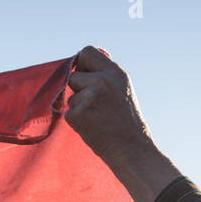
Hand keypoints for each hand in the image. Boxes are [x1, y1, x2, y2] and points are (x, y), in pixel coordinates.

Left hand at [64, 46, 183, 201]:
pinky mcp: (78, 114)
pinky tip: (93, 128)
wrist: (132, 149)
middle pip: (74, 76)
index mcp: (115, 72)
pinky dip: (77, 122)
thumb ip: (104, 76)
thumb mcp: (122, 90)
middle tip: (96, 105)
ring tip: (98, 119)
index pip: (87, 52)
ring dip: (79, 108)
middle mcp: (102, 81)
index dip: (82, 63)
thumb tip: (80, 66)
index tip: (85, 74)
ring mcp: (89, 97)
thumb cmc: (126, 122)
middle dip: (79, 90)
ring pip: (71, 97)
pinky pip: (68, 113)